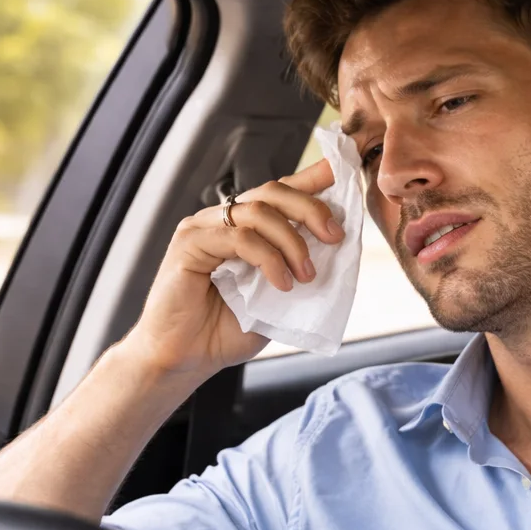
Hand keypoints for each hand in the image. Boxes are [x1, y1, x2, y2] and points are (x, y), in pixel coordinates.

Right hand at [122, 159, 343, 380]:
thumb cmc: (227, 330)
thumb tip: (336, 248)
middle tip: (334, 237)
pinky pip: (239, 238)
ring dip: (293, 242)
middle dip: (311, 209)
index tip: (344, 170)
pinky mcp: (189, 243)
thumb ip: (299, 267)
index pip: (282, 191)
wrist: (186, 359)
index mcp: (245, 227)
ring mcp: (203, 228)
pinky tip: (281, 284)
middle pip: (273, 191)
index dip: (313, 178)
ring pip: (259, 211)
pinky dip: (268, 259)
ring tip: (307, 276)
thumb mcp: (277, 296)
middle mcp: (223, 220)